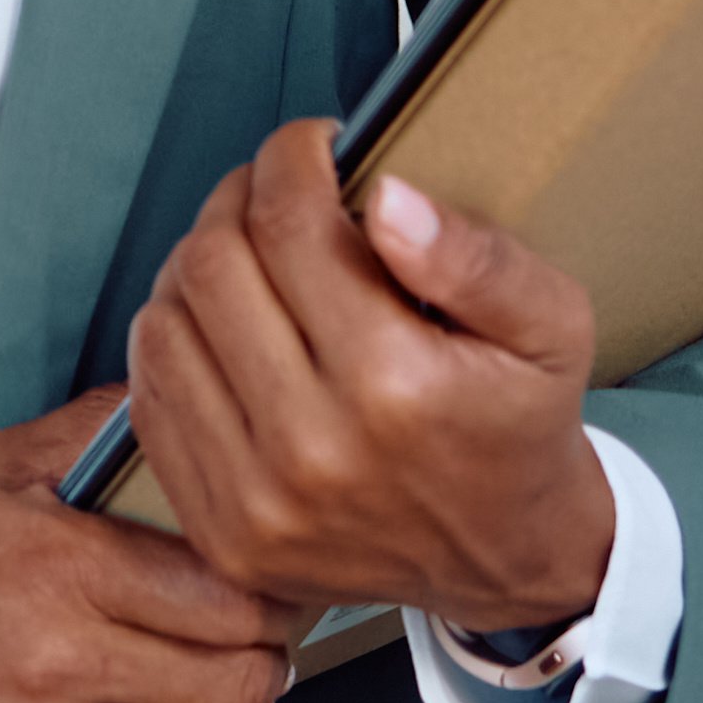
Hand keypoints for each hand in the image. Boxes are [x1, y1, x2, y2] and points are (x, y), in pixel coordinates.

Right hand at [0, 394, 290, 702]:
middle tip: (265, 641)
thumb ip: (84, 437)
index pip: (227, 600)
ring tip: (220, 691)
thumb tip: (168, 407)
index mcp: (60, 571)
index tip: (276, 586)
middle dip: (262, 658)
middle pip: (231, 682)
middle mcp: (58, 669)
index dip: (270, 594)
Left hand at [126, 123, 613, 642]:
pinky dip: (176, 338)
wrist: (503, 556)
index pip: (288, 226)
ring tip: (251, 255)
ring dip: (197, 264)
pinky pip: (151, 396)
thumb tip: (388, 198)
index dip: (289, 159)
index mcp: (394, 387)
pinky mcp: (219, 530)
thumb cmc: (519, 424)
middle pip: (212, 265)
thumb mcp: (551, 327)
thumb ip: (477, 256)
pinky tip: (225, 324)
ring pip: (165, 322)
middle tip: (277, 191)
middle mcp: (311, 449)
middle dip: (238, 201)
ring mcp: (254, 499)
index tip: (311, 146)